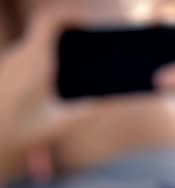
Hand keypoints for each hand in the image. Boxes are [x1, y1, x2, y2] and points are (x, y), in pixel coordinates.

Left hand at [0, 6, 101, 184]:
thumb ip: (89, 111)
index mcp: (36, 62)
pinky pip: (25, 56)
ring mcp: (9, 63)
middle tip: (89, 49)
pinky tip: (52, 80)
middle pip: (45, 33)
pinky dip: (42, 59)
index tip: (88, 25)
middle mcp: (19, 57)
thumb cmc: (22, 131)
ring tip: (73, 66)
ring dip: (54, 49)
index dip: (70, 17)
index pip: (49, 21)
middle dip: (67, 37)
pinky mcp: (5, 72)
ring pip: (34, 45)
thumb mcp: (62, 124)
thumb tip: (111, 102)